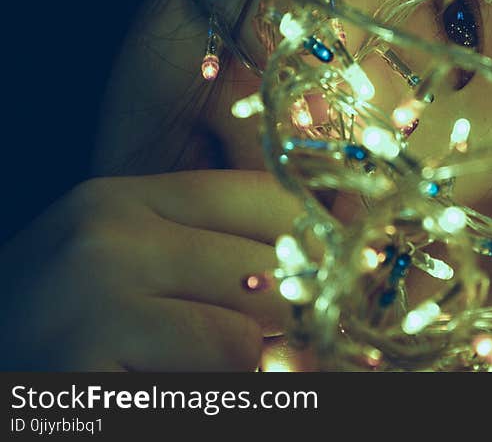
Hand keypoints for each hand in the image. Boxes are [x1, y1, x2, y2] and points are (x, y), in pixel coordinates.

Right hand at [0, 170, 300, 370]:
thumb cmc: (60, 331)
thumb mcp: (128, 267)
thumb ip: (210, 254)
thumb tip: (328, 262)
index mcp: (124, 199)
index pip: (268, 196)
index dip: (316, 242)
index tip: (329, 278)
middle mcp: (109, 233)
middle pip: (272, 262)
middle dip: (289, 314)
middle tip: (269, 340)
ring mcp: (93, 296)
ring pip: (249, 331)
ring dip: (246, 365)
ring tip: (201, 370)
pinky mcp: (85, 365)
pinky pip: (215, 380)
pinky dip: (213, 395)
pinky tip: (167, 390)